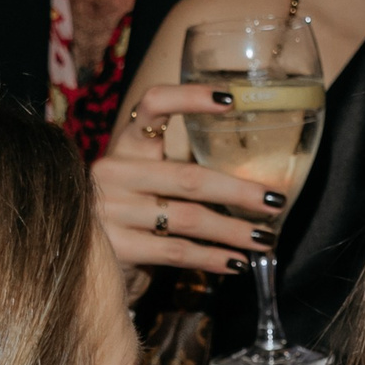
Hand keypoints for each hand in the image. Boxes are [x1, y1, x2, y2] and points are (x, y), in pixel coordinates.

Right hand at [92, 83, 280, 275]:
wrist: (88, 266)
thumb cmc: (133, 223)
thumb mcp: (149, 188)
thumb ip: (182, 179)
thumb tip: (251, 189)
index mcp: (126, 147)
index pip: (153, 105)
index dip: (190, 98)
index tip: (230, 100)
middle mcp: (114, 172)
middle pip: (188, 177)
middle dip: (238, 192)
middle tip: (276, 202)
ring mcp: (110, 210)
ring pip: (188, 218)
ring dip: (233, 232)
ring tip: (265, 240)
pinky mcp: (117, 248)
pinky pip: (177, 251)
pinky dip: (212, 259)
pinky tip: (238, 263)